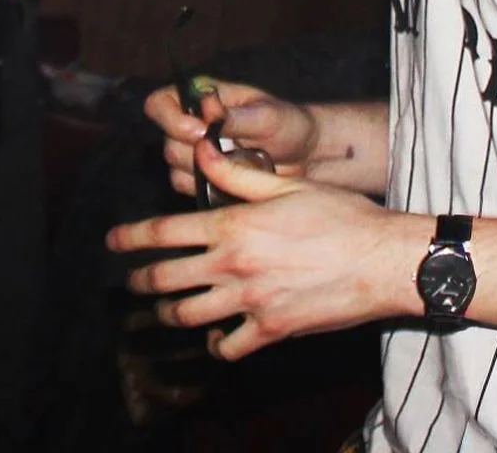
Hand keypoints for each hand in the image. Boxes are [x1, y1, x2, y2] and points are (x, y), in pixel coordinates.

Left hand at [105, 149, 416, 359]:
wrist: (383, 261)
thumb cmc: (340, 216)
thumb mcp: (286, 186)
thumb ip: (236, 175)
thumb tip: (201, 150)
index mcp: (232, 225)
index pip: (163, 232)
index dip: (130, 237)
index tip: (112, 242)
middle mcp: (233, 264)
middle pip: (165, 278)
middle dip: (140, 281)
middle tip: (131, 282)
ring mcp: (251, 301)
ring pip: (189, 315)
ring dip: (169, 313)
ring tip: (164, 311)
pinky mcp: (273, 330)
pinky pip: (228, 346)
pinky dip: (215, 344)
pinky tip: (214, 336)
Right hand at [146, 79, 318, 198]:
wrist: (305, 157)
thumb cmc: (287, 125)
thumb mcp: (268, 116)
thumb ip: (235, 116)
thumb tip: (208, 109)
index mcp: (199, 97)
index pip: (159, 103)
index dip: (170, 119)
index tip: (199, 132)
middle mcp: (189, 124)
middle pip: (167, 142)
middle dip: (199, 152)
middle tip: (233, 153)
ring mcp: (194, 154)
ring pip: (177, 170)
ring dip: (210, 171)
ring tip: (245, 164)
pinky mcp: (202, 180)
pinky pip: (191, 190)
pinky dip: (214, 188)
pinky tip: (239, 181)